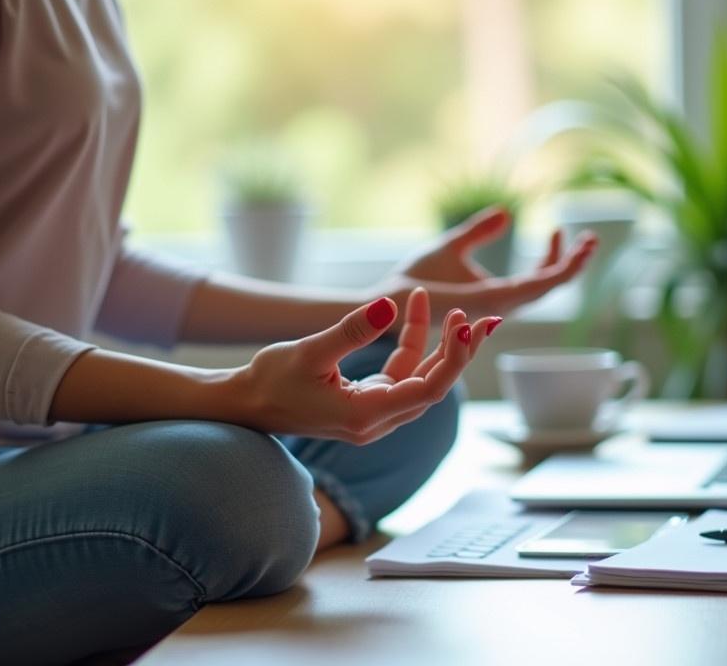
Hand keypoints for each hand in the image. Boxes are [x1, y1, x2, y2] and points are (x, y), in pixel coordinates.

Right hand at [229, 288, 499, 443]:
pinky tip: (415, 314)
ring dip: (442, 348)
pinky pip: (402, 374)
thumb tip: (388, 305)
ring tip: (461, 312)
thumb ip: (352, 330)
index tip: (465, 323)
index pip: (427, 391)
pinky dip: (414, 347)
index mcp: (365, 415)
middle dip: (460, 352)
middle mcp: (376, 422)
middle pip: (434, 388)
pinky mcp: (368, 402)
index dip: (453, 358)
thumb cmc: (269, 380)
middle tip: (481, 316)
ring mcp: (373, 414)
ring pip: (421, 381)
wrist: (245, 403)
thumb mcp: (309, 350)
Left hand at [378, 206, 597, 322]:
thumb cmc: (415, 278)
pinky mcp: (483, 303)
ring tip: (587, 244)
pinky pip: (524, 291)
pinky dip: (546, 276)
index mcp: (495, 293)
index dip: (554, 258)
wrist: (391, 294)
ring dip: (568, 268)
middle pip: (549, 288)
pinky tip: (561, 258)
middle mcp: (500, 304)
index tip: (557, 228)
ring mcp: (494, 306)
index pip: (537, 280)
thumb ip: (479, 232)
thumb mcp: (453, 246)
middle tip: (592, 239)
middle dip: (573, 265)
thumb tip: (506, 213)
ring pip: (543, 290)